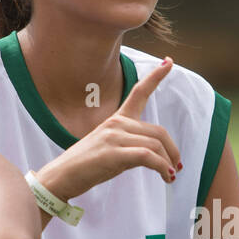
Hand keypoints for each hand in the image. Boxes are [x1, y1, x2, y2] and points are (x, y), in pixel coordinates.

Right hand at [35, 58, 179, 200]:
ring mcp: (115, 137)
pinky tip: (166, 177)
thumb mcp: (111, 147)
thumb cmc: (86, 165)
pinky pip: (148, 156)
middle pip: (158, 131)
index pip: (139, 92)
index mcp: (117, 119)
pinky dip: (161, 167)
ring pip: (156, 145)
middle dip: (172, 151)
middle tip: (177, 167)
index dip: (156, 76)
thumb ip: (131, 144)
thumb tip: (157, 155)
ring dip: (168, 163)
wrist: (62, 176)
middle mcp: (117, 123)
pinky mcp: (114, 154)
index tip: (168, 61)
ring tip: (170, 176)